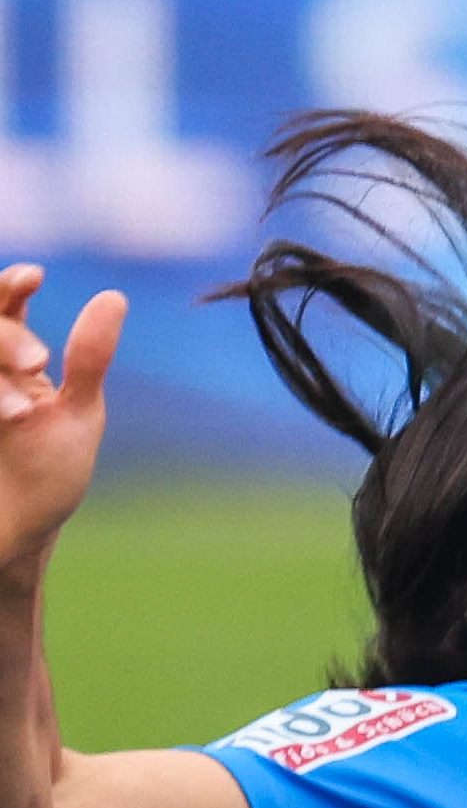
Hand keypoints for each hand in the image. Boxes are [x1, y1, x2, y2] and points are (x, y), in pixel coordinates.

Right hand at [0, 267, 125, 577]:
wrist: (18, 531)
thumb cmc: (50, 471)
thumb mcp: (77, 413)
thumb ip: (89, 358)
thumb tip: (114, 296)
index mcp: (12, 359)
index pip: (5, 303)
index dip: (12, 283)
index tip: (35, 277)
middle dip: (6, 337)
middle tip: (36, 363)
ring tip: (22, 413)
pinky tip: (14, 414)